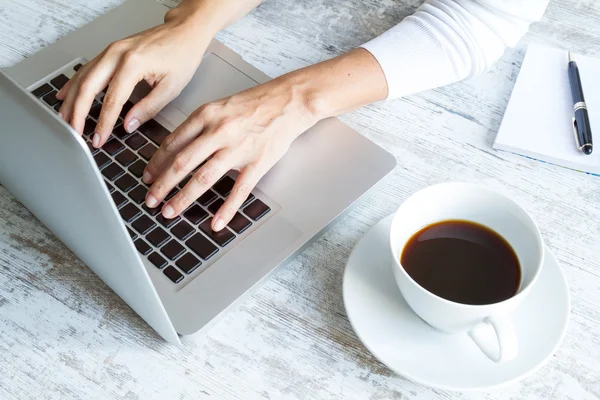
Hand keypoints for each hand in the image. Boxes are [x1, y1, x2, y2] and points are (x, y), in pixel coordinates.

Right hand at [56, 5, 211, 147]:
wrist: (184, 32)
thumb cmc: (181, 55)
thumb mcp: (171, 87)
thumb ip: (148, 108)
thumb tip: (128, 125)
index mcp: (133, 64)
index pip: (112, 101)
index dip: (103, 123)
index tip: (98, 139)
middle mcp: (117, 54)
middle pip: (88, 87)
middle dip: (77, 113)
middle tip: (74, 133)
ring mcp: (111, 50)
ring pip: (82, 77)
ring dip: (71, 100)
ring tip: (65, 120)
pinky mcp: (110, 51)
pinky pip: (86, 68)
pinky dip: (74, 84)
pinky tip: (66, 95)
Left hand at [143, 75, 317, 230]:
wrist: (289, 101)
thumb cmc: (256, 103)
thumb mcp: (220, 106)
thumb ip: (200, 126)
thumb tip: (177, 147)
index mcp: (206, 115)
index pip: (173, 143)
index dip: (156, 163)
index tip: (147, 177)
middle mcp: (218, 132)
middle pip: (182, 163)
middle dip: (162, 185)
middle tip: (150, 201)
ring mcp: (238, 149)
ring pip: (203, 178)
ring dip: (183, 198)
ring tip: (169, 212)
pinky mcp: (257, 163)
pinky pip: (238, 191)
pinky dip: (226, 209)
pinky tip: (216, 223)